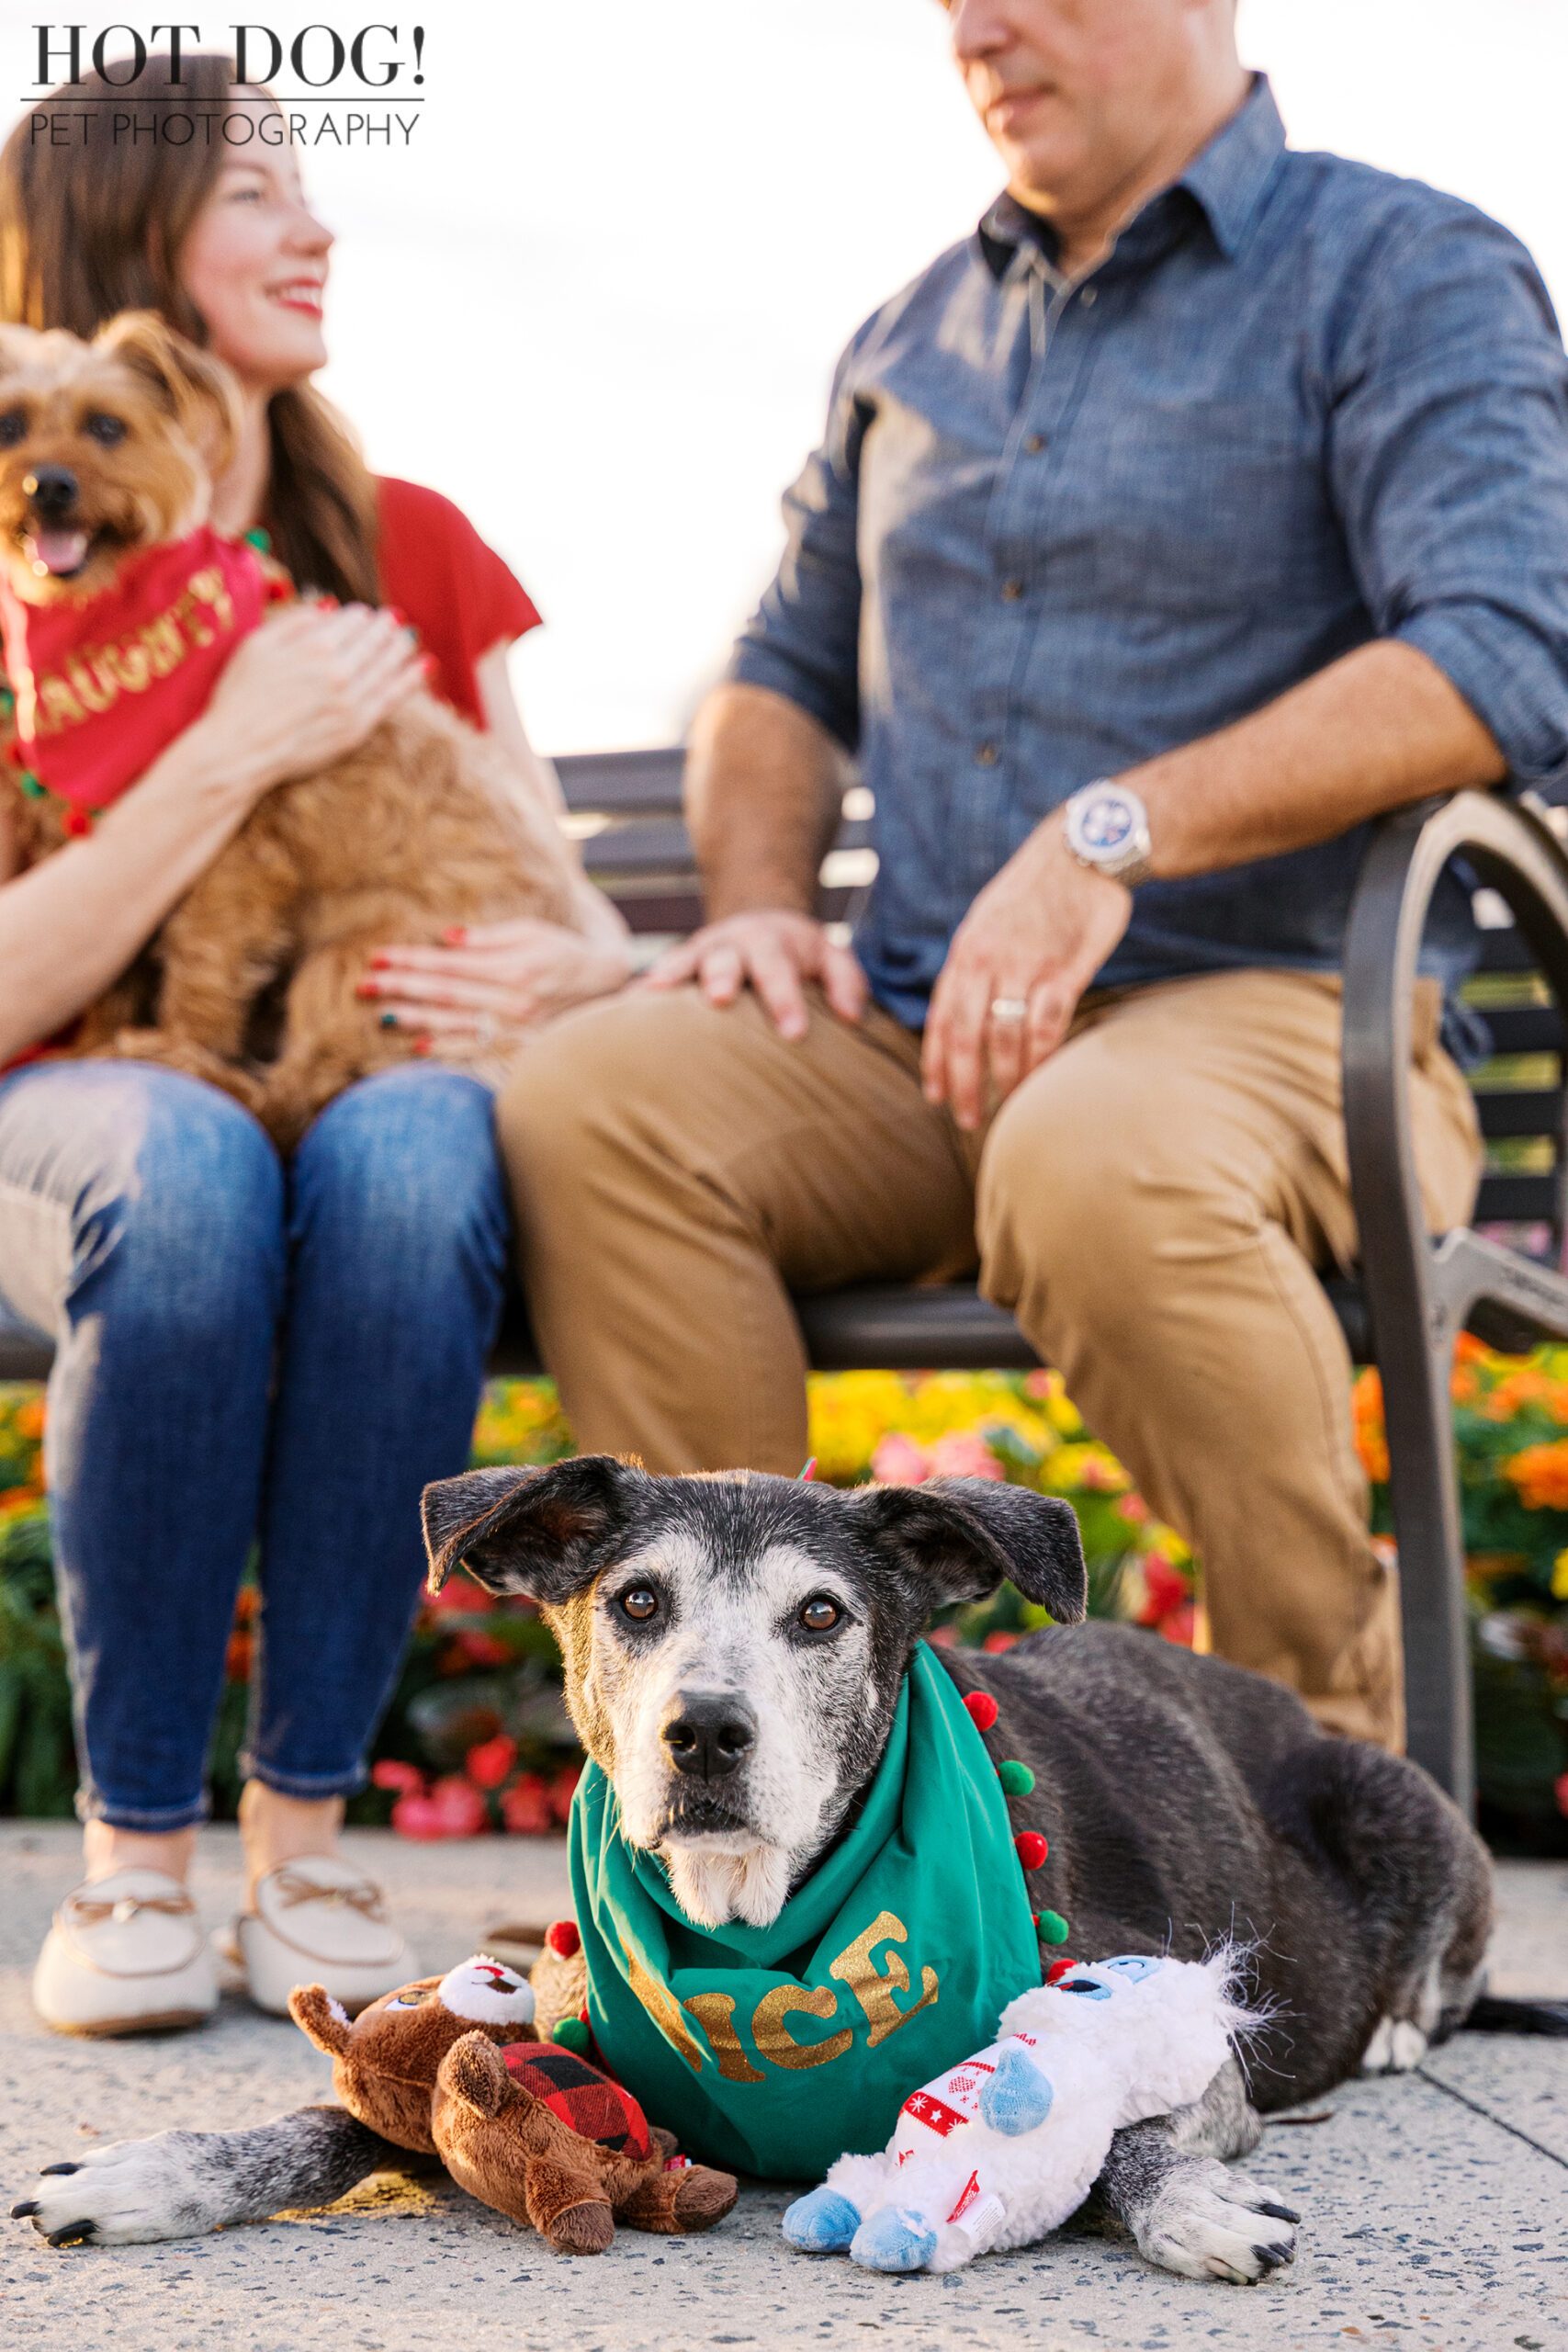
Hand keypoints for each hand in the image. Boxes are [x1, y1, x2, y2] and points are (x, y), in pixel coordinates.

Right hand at [198, 603, 424, 798]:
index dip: (361, 615)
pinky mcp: (357, 729)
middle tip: (394, 620)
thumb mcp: (256, 644)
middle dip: (385, 628)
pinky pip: (391, 698)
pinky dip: (410, 679)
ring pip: (386, 667)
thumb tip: (329, 606)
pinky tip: (423, 666)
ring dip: (400, 648)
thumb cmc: (239, 695)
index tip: (366, 614)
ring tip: (408, 639)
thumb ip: (295, 621)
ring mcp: (351, 702)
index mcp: (315, 646)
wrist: (240, 750)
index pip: (352, 621)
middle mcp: (339, 671)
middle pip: (373, 642)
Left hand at [360, 916, 634, 1039]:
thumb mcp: (532, 931)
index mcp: (513, 968)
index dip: (411, 959)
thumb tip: (445, 937)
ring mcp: (515, 1028)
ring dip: (414, 1018)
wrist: (604, 989)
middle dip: (402, 987)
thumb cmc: (562, 952)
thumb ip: (489, 937)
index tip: (377, 956)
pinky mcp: (519, 1048)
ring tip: (379, 1013)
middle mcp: (512, 1001)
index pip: (450, 963)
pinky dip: (446, 1048)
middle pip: (446, 993)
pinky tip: (417, 1045)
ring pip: (455, 1023)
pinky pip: (476, 1050)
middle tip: (364, 984)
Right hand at [643, 908, 866, 1039]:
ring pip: (687, 960)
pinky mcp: (681, 964)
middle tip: (720, 999)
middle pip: (729, 958)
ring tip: (653, 994)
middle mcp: (736, 944)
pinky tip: (622, 1008)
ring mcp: (704, 952)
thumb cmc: (800, 956)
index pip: (782, 971)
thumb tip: (853, 1017)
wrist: (759, 922)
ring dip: (672, 975)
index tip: (793, 1034)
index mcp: (776, 944)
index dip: (786, 1000)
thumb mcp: (831, 958)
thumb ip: (847, 982)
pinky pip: (657, 976)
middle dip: (723, 976)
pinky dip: (640, 991)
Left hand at [922, 818, 1132, 1130]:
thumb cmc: (1036, 889)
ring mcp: (1025, 966)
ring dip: (1005, 1079)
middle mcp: (987, 961)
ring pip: (1004, 1038)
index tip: (934, 1097)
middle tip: (967, 1120)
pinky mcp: (1064, 970)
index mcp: (965, 951)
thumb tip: (963, 1008)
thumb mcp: (988, 919)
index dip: (935, 1062)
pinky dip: (1041, 1059)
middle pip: (965, 1037)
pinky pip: (1046, 1025)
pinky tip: (1041, 1081)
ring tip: (1009, 1107)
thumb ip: (975, 964)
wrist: (1082, 850)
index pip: (941, 1017)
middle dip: (963, 1085)